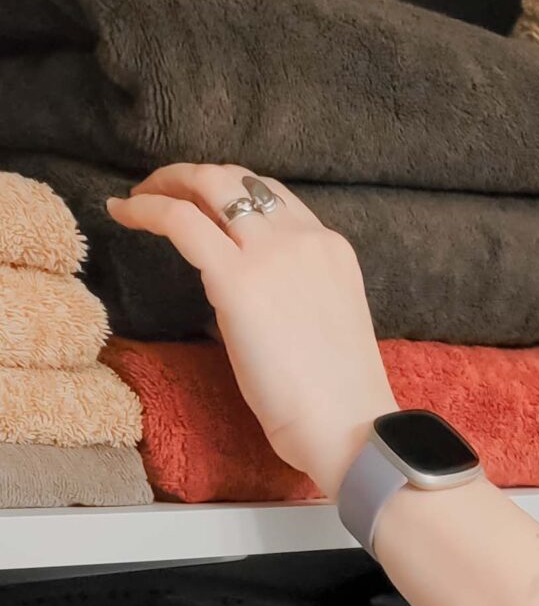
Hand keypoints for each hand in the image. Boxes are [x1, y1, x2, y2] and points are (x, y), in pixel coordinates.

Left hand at [107, 168, 394, 493]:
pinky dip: (145, 210)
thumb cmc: (339, 399)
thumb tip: (242, 290)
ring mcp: (269, 254)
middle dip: (192, 177)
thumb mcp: (323, 322)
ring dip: (166, 184)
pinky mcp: (235, 279)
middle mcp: (302, 238)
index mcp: (330, 249)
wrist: (349, 429)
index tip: (202, 205)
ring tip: (140, 201)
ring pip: (208, 185)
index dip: (229, 192)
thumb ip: (291, 291)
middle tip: (160, 192)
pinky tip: (122, 212)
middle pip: (237, 178)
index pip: (273, 196)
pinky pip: (179, 221)